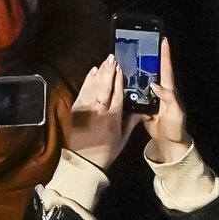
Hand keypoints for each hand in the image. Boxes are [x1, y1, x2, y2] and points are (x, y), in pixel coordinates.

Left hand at [58, 66, 139, 182]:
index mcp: (113, 118)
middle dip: (109, 71)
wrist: (83, 160)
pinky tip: (92, 72)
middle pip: (105, 87)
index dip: (119, 80)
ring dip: (99, 73)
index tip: (121, 68)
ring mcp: (86, 109)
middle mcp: (99, 111)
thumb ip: (131, 122)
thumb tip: (142, 111)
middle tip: (113, 58)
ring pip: (93, 87)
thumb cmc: (106, 150)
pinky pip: (83, 91)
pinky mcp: (76, 109)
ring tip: (104, 62)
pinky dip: (88, 80)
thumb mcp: (123, 138)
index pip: (117, 94)